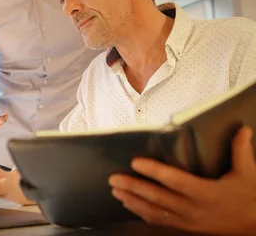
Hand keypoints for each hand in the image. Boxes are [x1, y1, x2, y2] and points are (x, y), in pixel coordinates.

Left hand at [109, 126, 255, 234]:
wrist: (255, 228)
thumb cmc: (249, 199)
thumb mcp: (247, 174)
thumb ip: (240, 151)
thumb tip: (243, 129)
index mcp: (206, 193)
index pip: (175, 180)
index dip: (154, 171)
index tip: (135, 162)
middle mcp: (193, 208)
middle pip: (157, 197)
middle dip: (133, 187)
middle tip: (113, 178)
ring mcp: (188, 221)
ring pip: (154, 212)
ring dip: (132, 201)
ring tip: (115, 190)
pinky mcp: (185, 228)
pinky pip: (159, 222)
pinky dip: (141, 213)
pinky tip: (129, 205)